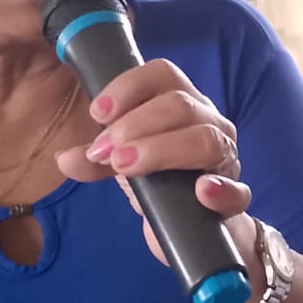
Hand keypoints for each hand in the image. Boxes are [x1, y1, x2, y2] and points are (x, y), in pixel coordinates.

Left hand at [55, 59, 257, 268]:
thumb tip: (65, 159)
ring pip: (206, 139)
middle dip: (135, 124)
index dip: (129, 86)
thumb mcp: (124, 166)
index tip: (98, 112)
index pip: (164, 74)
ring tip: (124, 167)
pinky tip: (201, 192)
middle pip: (181, 104)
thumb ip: (95, 160)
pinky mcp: (235, 197)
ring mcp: (226, 159)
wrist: (196, 227)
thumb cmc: (162, 183)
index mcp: (183, 104)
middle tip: (104, 151)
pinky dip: (220, 189)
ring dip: (161, 149)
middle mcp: (209, 122)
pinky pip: (237, 190)